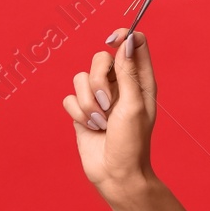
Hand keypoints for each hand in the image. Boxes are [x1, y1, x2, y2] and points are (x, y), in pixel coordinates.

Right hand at [62, 28, 158, 204]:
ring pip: (80, 78)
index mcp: (141, 80)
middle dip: (99, 80)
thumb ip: (128, 72)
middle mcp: (120, 85)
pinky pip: (69, 97)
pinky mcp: (83, 110)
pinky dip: (78, 114)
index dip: (123, 36)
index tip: (112, 40)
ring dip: (89, 103)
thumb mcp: (133, 105)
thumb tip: (126, 40)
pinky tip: (91, 128)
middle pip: (100, 57)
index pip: (133, 43)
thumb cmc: (131, 142)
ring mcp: (100, 97)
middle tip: (108, 104)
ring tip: (101, 122)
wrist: (115, 174)